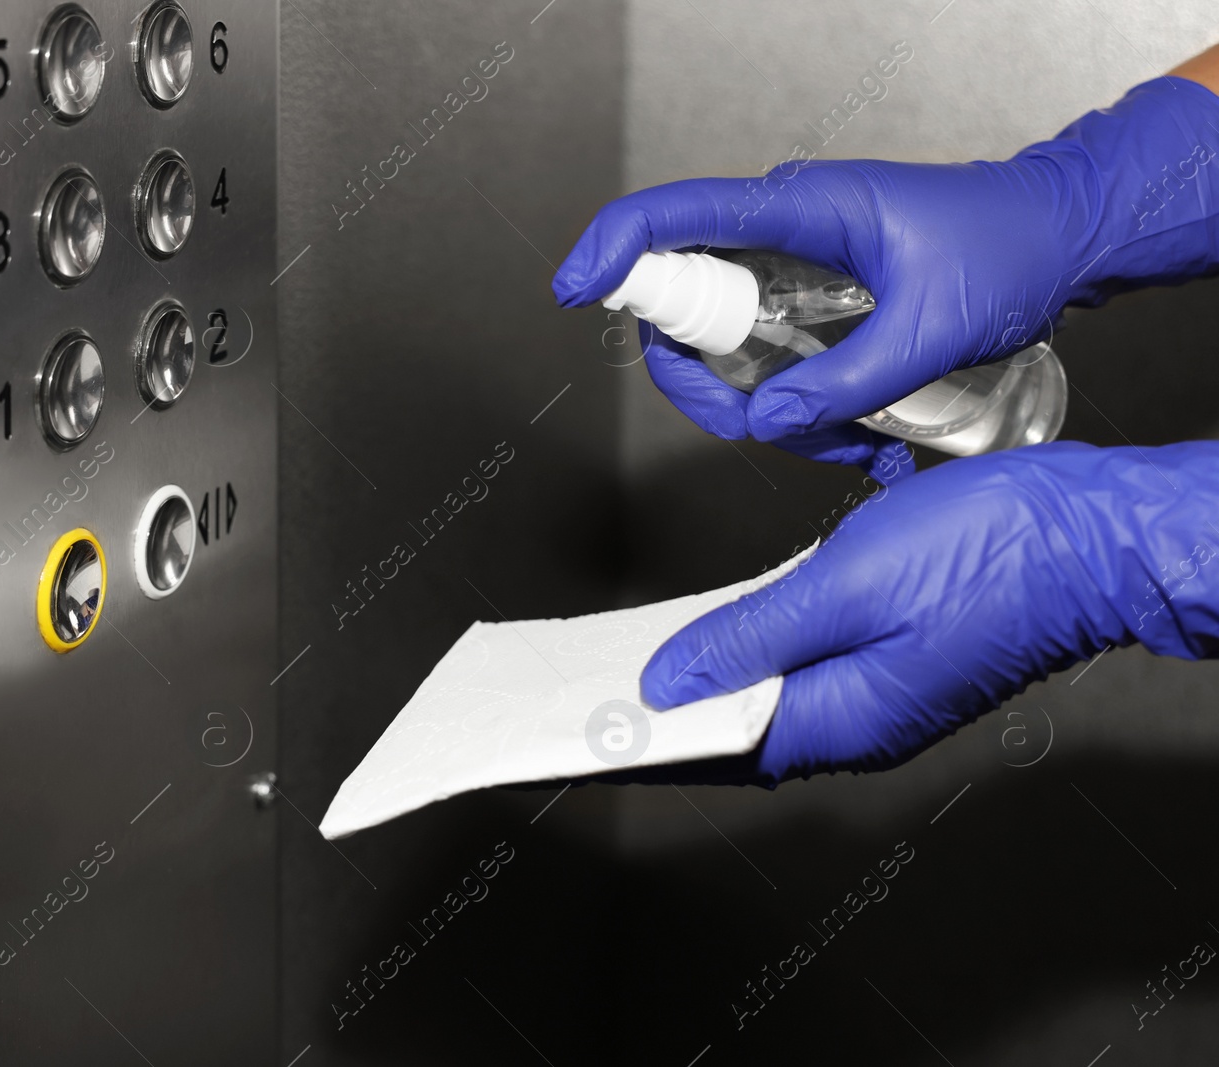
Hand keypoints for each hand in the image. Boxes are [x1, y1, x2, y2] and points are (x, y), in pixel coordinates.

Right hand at [554, 78, 1218, 452]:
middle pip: (681, 306)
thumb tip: (766, 421)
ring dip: (761, 409)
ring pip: (723, 351)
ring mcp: (790, 274)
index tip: (573, 289)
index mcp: (798, 209)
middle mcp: (780, 238)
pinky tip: (855, 434)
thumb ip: (848, 381)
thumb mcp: (934, 327)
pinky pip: (766, 367)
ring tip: (842, 438)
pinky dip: (794, 411)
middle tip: (747, 424)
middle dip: (700, 381)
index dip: (611, 247)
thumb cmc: (1007, 251)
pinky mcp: (809, 307)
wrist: (1057, 242)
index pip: (674, 214)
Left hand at [638, 442, 1218, 784]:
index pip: (712, 751)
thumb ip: (748, 639)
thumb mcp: (843, 585)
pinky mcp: (897, 664)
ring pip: (767, 702)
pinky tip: (717, 630)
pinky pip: (803, 673)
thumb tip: (667, 683)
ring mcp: (881, 698)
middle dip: (661, 715)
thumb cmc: (989, 551)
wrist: (1094, 534)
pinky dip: (751, 656)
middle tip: (588, 692)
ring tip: (633, 660)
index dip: (642, 742)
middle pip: (734, 733)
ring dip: (704, 685)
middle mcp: (859, 726)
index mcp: (841, 723)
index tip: (580, 734)